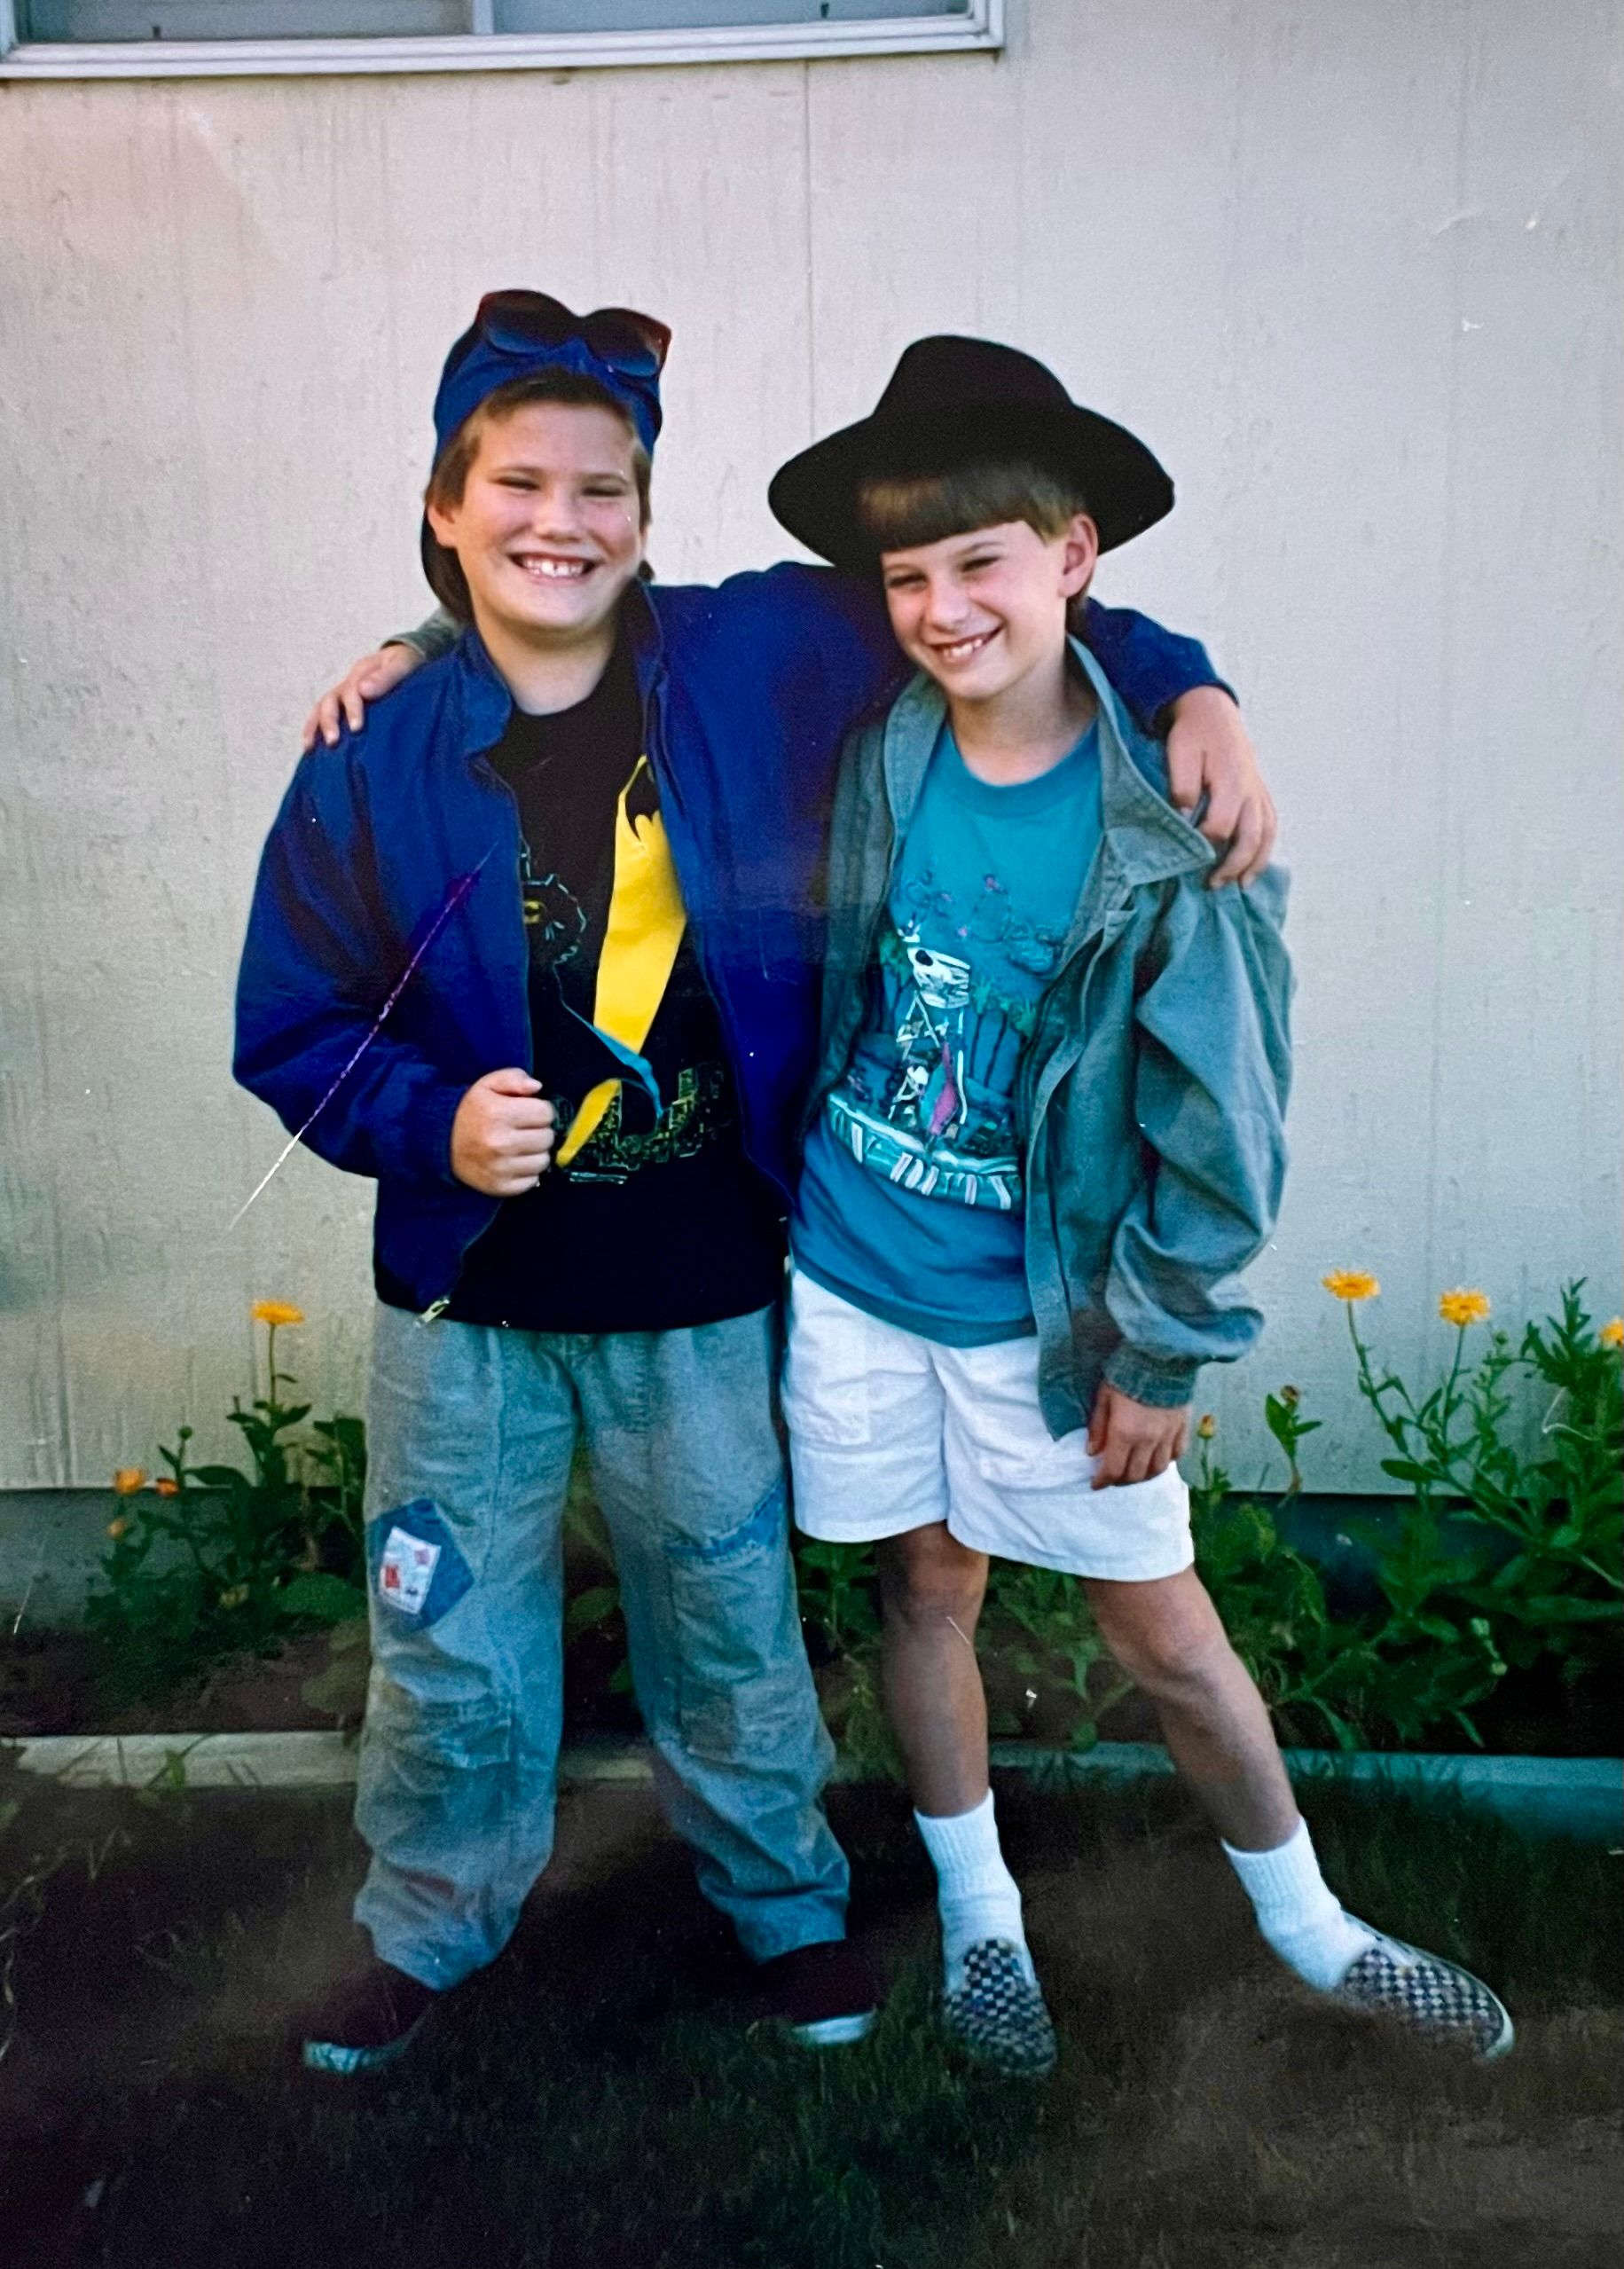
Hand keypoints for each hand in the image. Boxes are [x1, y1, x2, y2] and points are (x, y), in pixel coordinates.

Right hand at [301, 643, 424, 751]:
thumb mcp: (402, 664)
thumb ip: (386, 677)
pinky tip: (311, 749)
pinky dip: (314, 731)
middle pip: (329, 701)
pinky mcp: (342, 708)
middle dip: (329, 721)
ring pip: (320, 709)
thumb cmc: (405, 664)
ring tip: (310, 747)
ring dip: (314, 727)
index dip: (352, 709)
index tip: (357, 728)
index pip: (351, 691)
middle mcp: (346, 685)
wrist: (403, 663)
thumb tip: (364, 691)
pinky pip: (322, 717)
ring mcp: (342, 696)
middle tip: (333, 742)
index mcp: (361, 673)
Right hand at [450, 1070, 555, 1195]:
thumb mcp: (487, 1085)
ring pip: (543, 1161)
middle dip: (539, 1131)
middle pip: (547, 1138)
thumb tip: (537, 1087)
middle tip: (523, 1130)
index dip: (539, 1110)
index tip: (528, 1112)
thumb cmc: (471, 1112)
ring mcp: (501, 1168)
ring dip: (535, 1153)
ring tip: (519, 1146)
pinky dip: (527, 1172)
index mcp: (499, 1114)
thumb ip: (513, 1078)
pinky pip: (533, 1180)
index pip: (546, 1113)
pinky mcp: (500, 1187)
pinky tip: (513, 1162)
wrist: (442, 1144)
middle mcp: (501, 1143)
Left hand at [1086, 1383, 1189, 1488]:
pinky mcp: (1183, 1427)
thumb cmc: (1126, 1374)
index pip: (1113, 1470)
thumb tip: (1092, 1451)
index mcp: (1125, 1433)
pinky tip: (1156, 1457)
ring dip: (1143, 1475)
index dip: (1102, 1481)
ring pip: (1158, 1469)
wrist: (1160, 1355)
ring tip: (1133, 1471)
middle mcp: (1148, 1440)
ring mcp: (1168, 1435)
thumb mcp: (1103, 1397)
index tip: (1095, 1484)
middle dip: (1120, 1480)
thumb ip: (1097, 1426)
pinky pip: (1177, 1454)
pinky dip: (1165, 1461)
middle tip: (1112, 1477)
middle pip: (1136, 1475)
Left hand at [1164, 685, 1277, 887]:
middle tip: (1212, 884)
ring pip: (1266, 835)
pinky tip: (1254, 865)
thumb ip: (1183, 786)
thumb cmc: (1192, 732)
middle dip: (1232, 865)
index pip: (1221, 824)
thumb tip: (1185, 819)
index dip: (1204, 844)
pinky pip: (1270, 824)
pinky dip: (1265, 848)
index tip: (1187, 856)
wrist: (1212, 710)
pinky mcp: (1260, 792)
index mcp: (1232, 779)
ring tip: (1240, 885)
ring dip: (1255, 863)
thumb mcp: (1180, 753)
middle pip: (1250, 837)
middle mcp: (1251, 789)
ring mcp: (1259, 792)